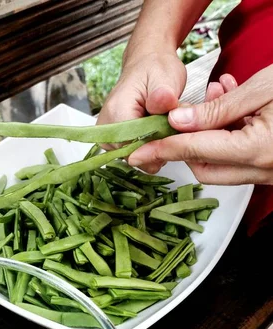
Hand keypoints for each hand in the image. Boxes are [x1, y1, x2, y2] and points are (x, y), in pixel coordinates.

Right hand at [97, 51, 186, 170]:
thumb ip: (164, 94)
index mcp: (116, 115)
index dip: (159, 145)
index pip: (136, 152)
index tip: (173, 126)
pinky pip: (136, 152)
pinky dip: (150, 143)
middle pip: (136, 156)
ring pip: (137, 156)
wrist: (147, 63)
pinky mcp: (114, 140)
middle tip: (170, 120)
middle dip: (158, 143)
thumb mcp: (165, 76)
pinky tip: (157, 128)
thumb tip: (163, 102)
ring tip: (163, 122)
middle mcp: (106, 129)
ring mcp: (108, 136)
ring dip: (155, 143)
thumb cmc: (156, 68)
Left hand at [128, 65, 272, 184]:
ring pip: (221, 166)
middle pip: (204, 168)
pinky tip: (231, 110)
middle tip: (180, 118)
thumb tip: (177, 122)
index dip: (162, 148)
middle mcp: (260, 169)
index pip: (194, 151)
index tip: (136, 152)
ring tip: (216, 98)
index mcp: (254, 150)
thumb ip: (215, 110)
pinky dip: (227, 141)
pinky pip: (239, 161)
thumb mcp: (260, 90)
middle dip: (186, 146)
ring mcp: (267, 172)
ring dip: (208, 139)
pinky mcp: (271, 168)